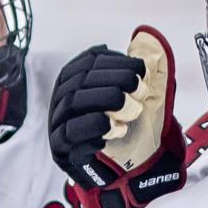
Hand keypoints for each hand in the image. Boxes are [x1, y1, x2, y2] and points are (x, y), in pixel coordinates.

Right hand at [48, 26, 185, 207]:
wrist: (133, 172)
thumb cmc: (135, 129)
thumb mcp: (146, 95)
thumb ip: (148, 66)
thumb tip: (147, 36)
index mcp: (78, 81)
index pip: (86, 61)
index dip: (114, 61)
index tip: (140, 69)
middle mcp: (62, 100)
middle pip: (79, 80)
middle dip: (114, 80)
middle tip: (141, 90)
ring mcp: (58, 124)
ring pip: (74, 102)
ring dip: (108, 101)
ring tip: (132, 110)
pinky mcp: (62, 149)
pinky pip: (72, 132)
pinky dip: (97, 126)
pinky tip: (116, 128)